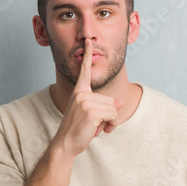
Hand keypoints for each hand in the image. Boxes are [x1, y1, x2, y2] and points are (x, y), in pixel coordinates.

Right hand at [52, 39, 122, 155]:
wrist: (65, 143)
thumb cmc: (77, 130)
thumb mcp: (92, 115)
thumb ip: (106, 106)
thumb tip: (121, 101)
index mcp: (79, 92)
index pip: (84, 71)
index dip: (88, 55)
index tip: (88, 41)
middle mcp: (81, 94)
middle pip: (110, 100)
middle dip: (107, 115)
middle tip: (91, 124)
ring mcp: (85, 102)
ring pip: (113, 108)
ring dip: (107, 121)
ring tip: (91, 127)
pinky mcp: (91, 111)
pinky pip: (112, 115)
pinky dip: (107, 124)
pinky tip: (93, 129)